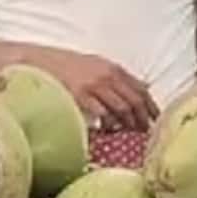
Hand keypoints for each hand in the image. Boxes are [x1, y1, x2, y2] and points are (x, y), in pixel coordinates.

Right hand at [26, 49, 159, 131]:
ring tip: (130, 135)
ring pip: (122, 108)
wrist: (40, 62)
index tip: (157, 120)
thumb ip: (120, 76)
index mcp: (113, 68)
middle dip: (143, 118)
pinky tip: (108, 131)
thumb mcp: (97, 64)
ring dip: (128, 124)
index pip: (140, 89)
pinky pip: (102, 113)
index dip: (151, 106)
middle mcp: (108, 76)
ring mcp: (94, 86)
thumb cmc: (68, 65)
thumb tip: (144, 86)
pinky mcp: (81, 96)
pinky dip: (108, 124)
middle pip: (134, 100)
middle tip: (146, 133)